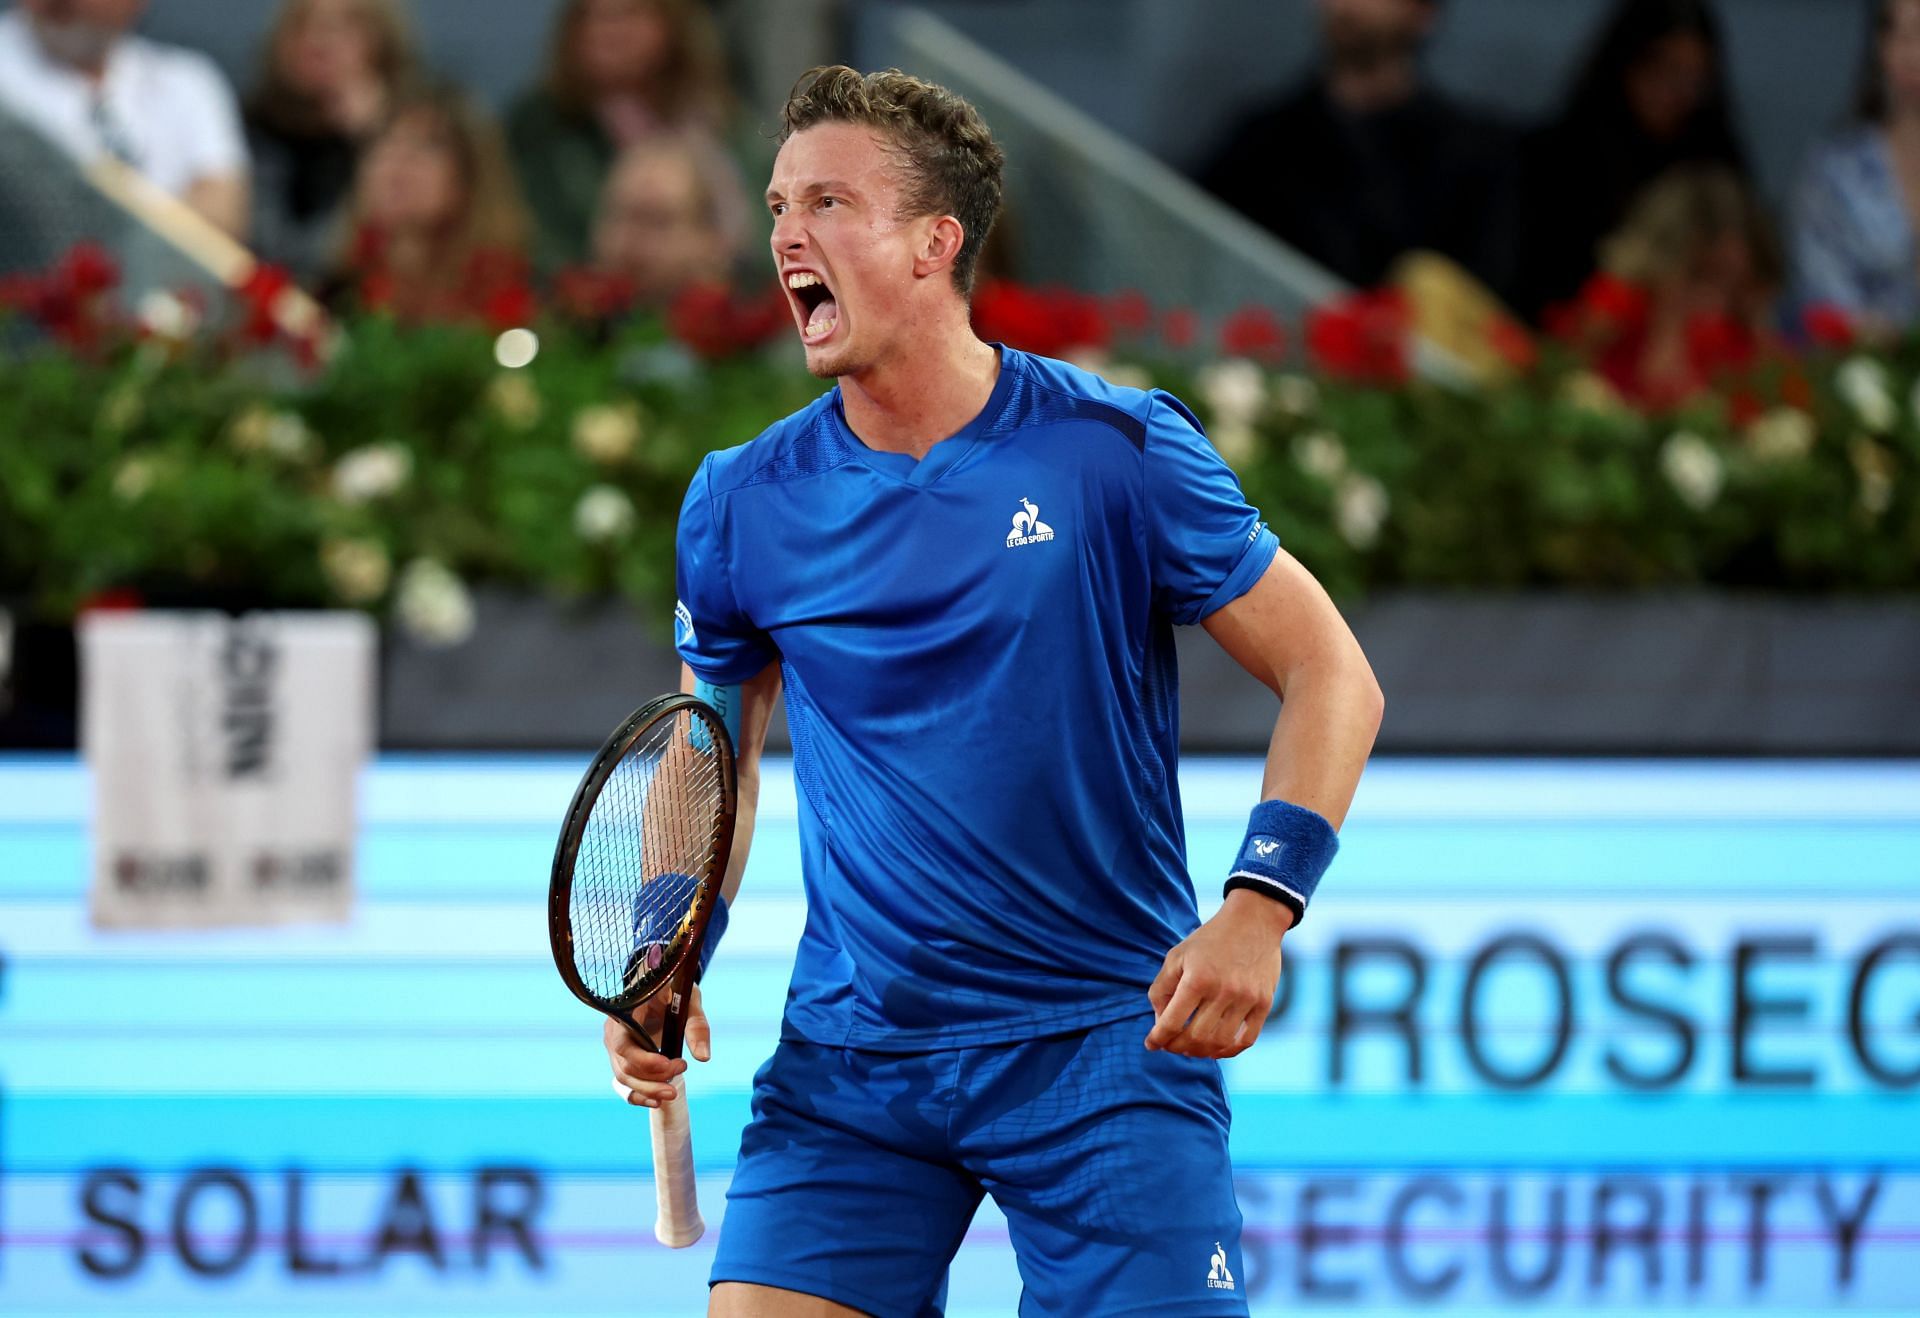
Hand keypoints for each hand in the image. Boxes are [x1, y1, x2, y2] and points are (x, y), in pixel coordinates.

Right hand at [604, 984, 710, 1107]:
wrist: (660, 984)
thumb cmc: (673, 987)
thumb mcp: (689, 998)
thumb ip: (697, 1025)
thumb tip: (703, 1057)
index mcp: (625, 1012)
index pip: (624, 1044)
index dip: (644, 1060)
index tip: (670, 1063)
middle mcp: (614, 1031)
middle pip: (624, 1066)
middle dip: (652, 1078)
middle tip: (682, 1071)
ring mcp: (615, 1047)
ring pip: (623, 1078)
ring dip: (647, 1090)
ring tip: (672, 1093)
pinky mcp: (622, 1058)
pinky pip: (624, 1083)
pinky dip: (638, 1095)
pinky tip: (656, 1102)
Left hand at [1145, 890, 1292, 1057]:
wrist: (1253, 921)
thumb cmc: (1209, 939)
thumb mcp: (1177, 956)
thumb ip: (1162, 988)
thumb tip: (1160, 1022)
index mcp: (1197, 979)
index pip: (1172, 1022)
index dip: (1158, 1038)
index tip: (1151, 1044)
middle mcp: (1222, 991)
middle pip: (1195, 1038)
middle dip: (1177, 1047)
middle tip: (1170, 1045)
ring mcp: (1246, 999)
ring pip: (1220, 1043)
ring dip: (1201, 1052)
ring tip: (1190, 1048)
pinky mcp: (1264, 1003)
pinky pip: (1246, 1040)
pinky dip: (1229, 1051)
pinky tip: (1216, 1049)